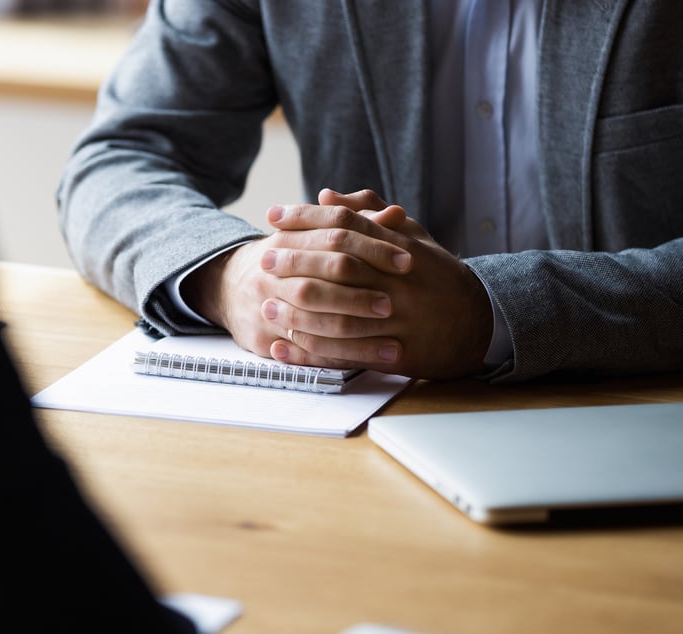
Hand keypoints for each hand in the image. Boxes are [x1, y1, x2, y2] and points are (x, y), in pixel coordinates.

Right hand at [180, 195, 412, 359]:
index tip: (408, 260)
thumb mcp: (313, 236)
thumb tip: (395, 214)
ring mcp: (266, 305)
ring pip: (312, 321)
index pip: (334, 235)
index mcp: (288, 238)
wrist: (228, 286)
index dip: (374, 247)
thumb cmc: (287, 259)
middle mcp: (272, 271)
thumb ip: (357, 224)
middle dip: (359, 294)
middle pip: (319, 281)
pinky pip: (306, 351)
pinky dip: (341, 358)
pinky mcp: (263, 338)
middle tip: (395, 303)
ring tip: (393, 343)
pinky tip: (371, 362)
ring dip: (355, 334)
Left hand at [261, 188, 492, 379]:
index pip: (347, 225)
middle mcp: (399, 281)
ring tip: (266, 305)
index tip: (274, 215)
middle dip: (296, 261)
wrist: (479, 323)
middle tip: (264, 258)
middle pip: (339, 266)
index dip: (306, 218)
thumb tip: (325, 195)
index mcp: (401, 247)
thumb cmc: (435, 276)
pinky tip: (283, 348)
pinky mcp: (395, 354)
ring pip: (340, 313)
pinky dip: (311, 352)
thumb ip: (369, 215)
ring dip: (298, 311)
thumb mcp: (412, 237)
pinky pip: (347, 353)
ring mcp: (398, 319)